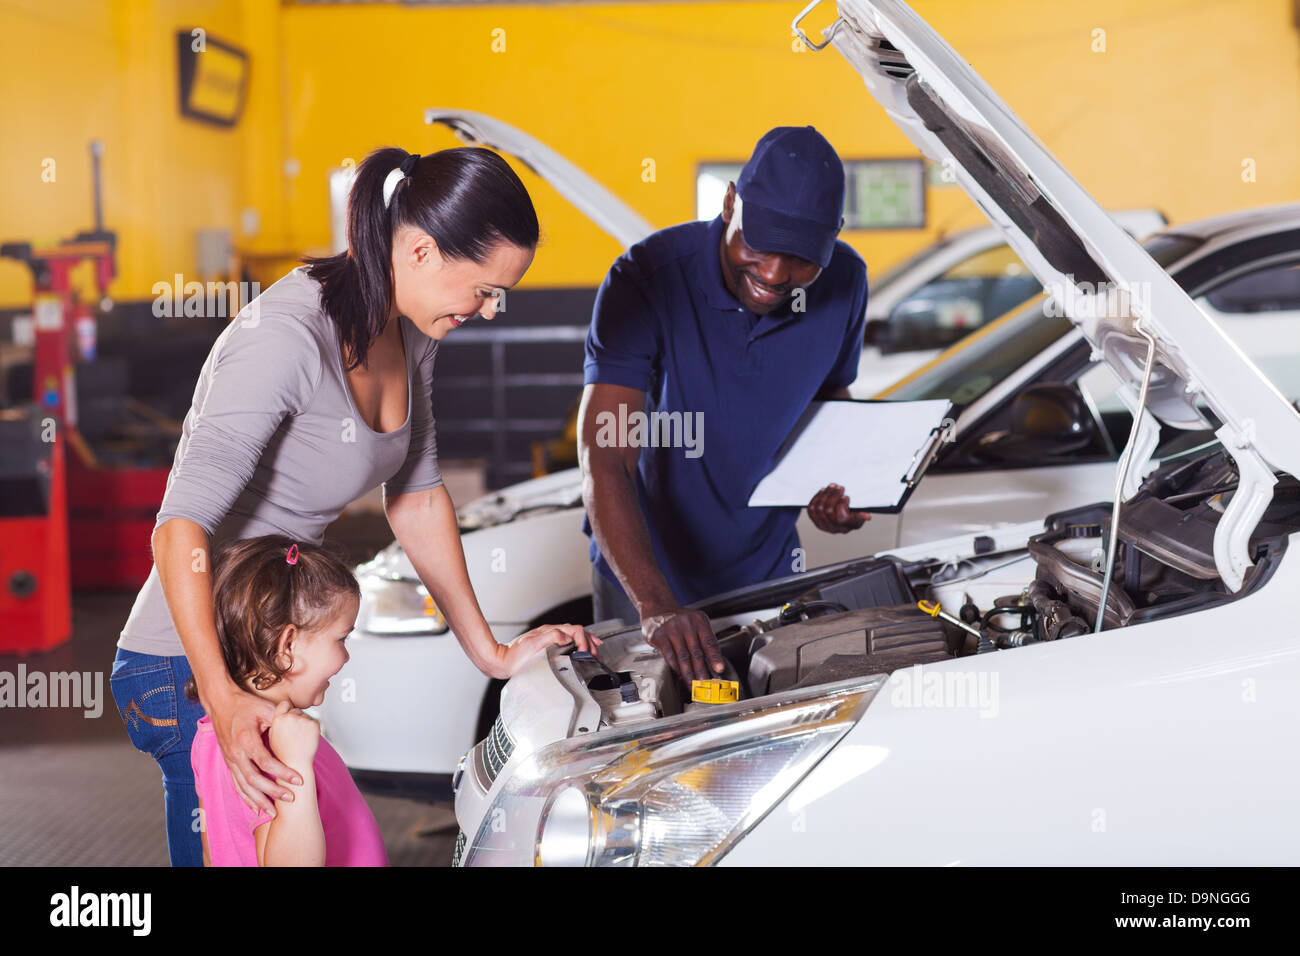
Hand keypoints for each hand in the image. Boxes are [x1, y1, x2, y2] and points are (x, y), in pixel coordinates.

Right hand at [207, 684, 302, 815]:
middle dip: (273, 791)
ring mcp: (230, 759)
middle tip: (290, 798)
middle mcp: (236, 753)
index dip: (283, 773)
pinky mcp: (229, 762)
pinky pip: (236, 784)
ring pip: (243, 786)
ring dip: (258, 800)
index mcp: (246, 740)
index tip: (298, 780)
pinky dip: (246, 797)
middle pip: (254, 779)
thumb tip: (301, 725)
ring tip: (273, 813)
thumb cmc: (245, 704)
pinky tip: (255, 807)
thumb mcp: (265, 709)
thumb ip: (281, 720)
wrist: (220, 703)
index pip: (266, 762)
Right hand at [267, 700, 320, 768]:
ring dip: (305, 724)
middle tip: (295, 733)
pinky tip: (307, 739)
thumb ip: (276, 722)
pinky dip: (313, 728)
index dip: (287, 709)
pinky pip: (314, 721)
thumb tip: (282, 712)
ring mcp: (302, 720)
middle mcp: (289, 718)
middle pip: (296, 710)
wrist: (295, 764)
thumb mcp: (272, 736)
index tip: (289, 714)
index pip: (284, 704)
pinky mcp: (314, 724)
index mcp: (277, 720)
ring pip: (305, 716)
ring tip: (300, 738)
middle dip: (296, 718)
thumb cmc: (284, 753)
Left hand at [494, 623, 602, 678]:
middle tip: (596, 653)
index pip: (575, 630)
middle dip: (589, 640)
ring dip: (585, 641)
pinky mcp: (547, 644)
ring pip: (573, 635)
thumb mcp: (532, 645)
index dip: (584, 640)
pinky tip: (579, 649)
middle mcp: (550, 632)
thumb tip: (565, 636)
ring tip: (593, 649)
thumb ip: (550, 637)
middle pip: (576, 631)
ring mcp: (549, 638)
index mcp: (549, 631)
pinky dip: (577, 643)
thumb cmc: (514, 657)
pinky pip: (567, 640)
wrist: (501, 661)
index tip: (586, 652)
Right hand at [640, 605, 725, 682]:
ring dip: (688, 673)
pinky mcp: (659, 635)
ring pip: (683, 656)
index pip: (709, 641)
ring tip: (692, 684)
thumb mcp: (695, 623)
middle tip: (705, 683)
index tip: (719, 669)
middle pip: (696, 651)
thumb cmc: (680, 620)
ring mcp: (672, 628)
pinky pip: (669, 655)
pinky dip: (675, 667)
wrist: (657, 609)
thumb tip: (714, 664)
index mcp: (699, 620)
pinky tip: (679, 675)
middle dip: (701, 670)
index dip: (715, 657)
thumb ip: (704, 640)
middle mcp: (686, 623)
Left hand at [807, 483, 870, 533]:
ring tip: (832, 486)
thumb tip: (867, 516)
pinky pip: (812, 509)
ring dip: (825, 494)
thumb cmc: (853, 518)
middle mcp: (832, 528)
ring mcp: (822, 525)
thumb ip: (862, 515)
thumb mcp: (859, 517)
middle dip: (833, 496)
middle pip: (828, 510)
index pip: (839, 517)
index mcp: (843, 527)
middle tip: (839, 487)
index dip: (842, 505)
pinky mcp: (815, 520)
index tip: (846, 496)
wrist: (844, 523)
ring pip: (819, 508)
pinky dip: (816, 498)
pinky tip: (822, 491)